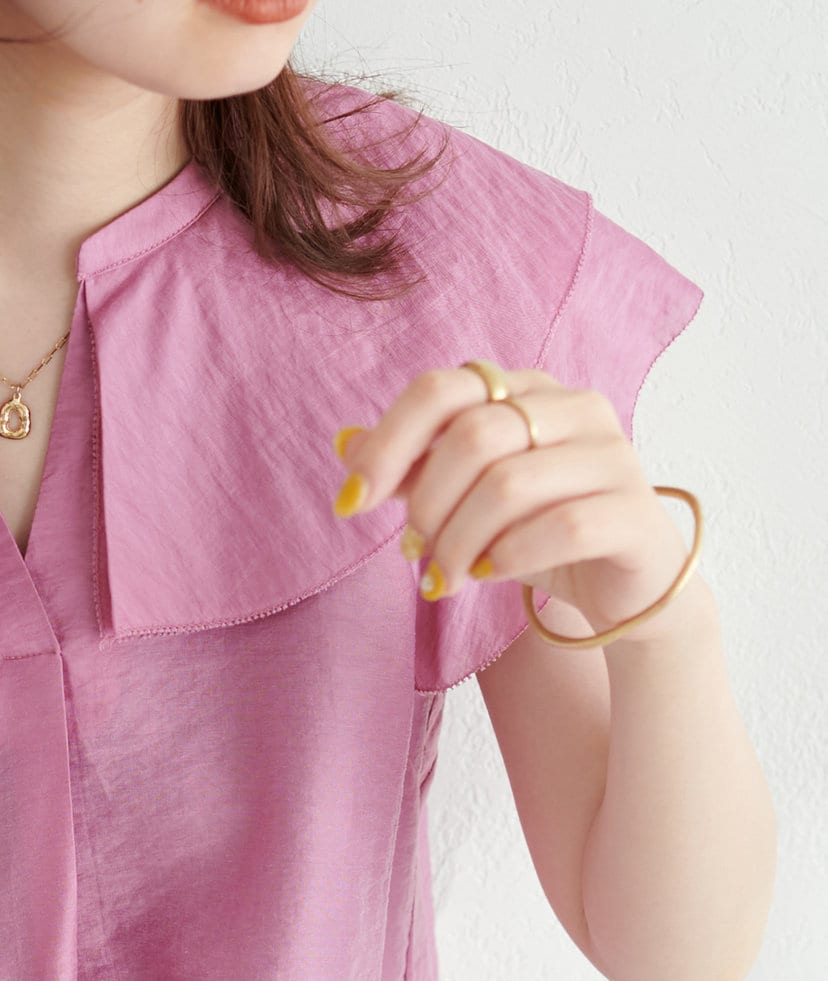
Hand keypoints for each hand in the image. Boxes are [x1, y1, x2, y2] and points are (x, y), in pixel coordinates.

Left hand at [331, 366, 692, 642]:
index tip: (348, 505)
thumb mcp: (464, 500)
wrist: (625, 591)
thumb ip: (413, 469)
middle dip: (425, 504)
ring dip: (458, 542)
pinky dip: (508, 558)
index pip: (441, 388)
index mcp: (529, 389)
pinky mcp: (636, 512)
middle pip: (472, 436)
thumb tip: (343, 442)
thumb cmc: (538, 535)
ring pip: (509, 485)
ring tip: (443, 577)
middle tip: (412, 551)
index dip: (385, 445)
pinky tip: (489, 575)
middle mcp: (577, 408)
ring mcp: (613, 456)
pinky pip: (561, 527)